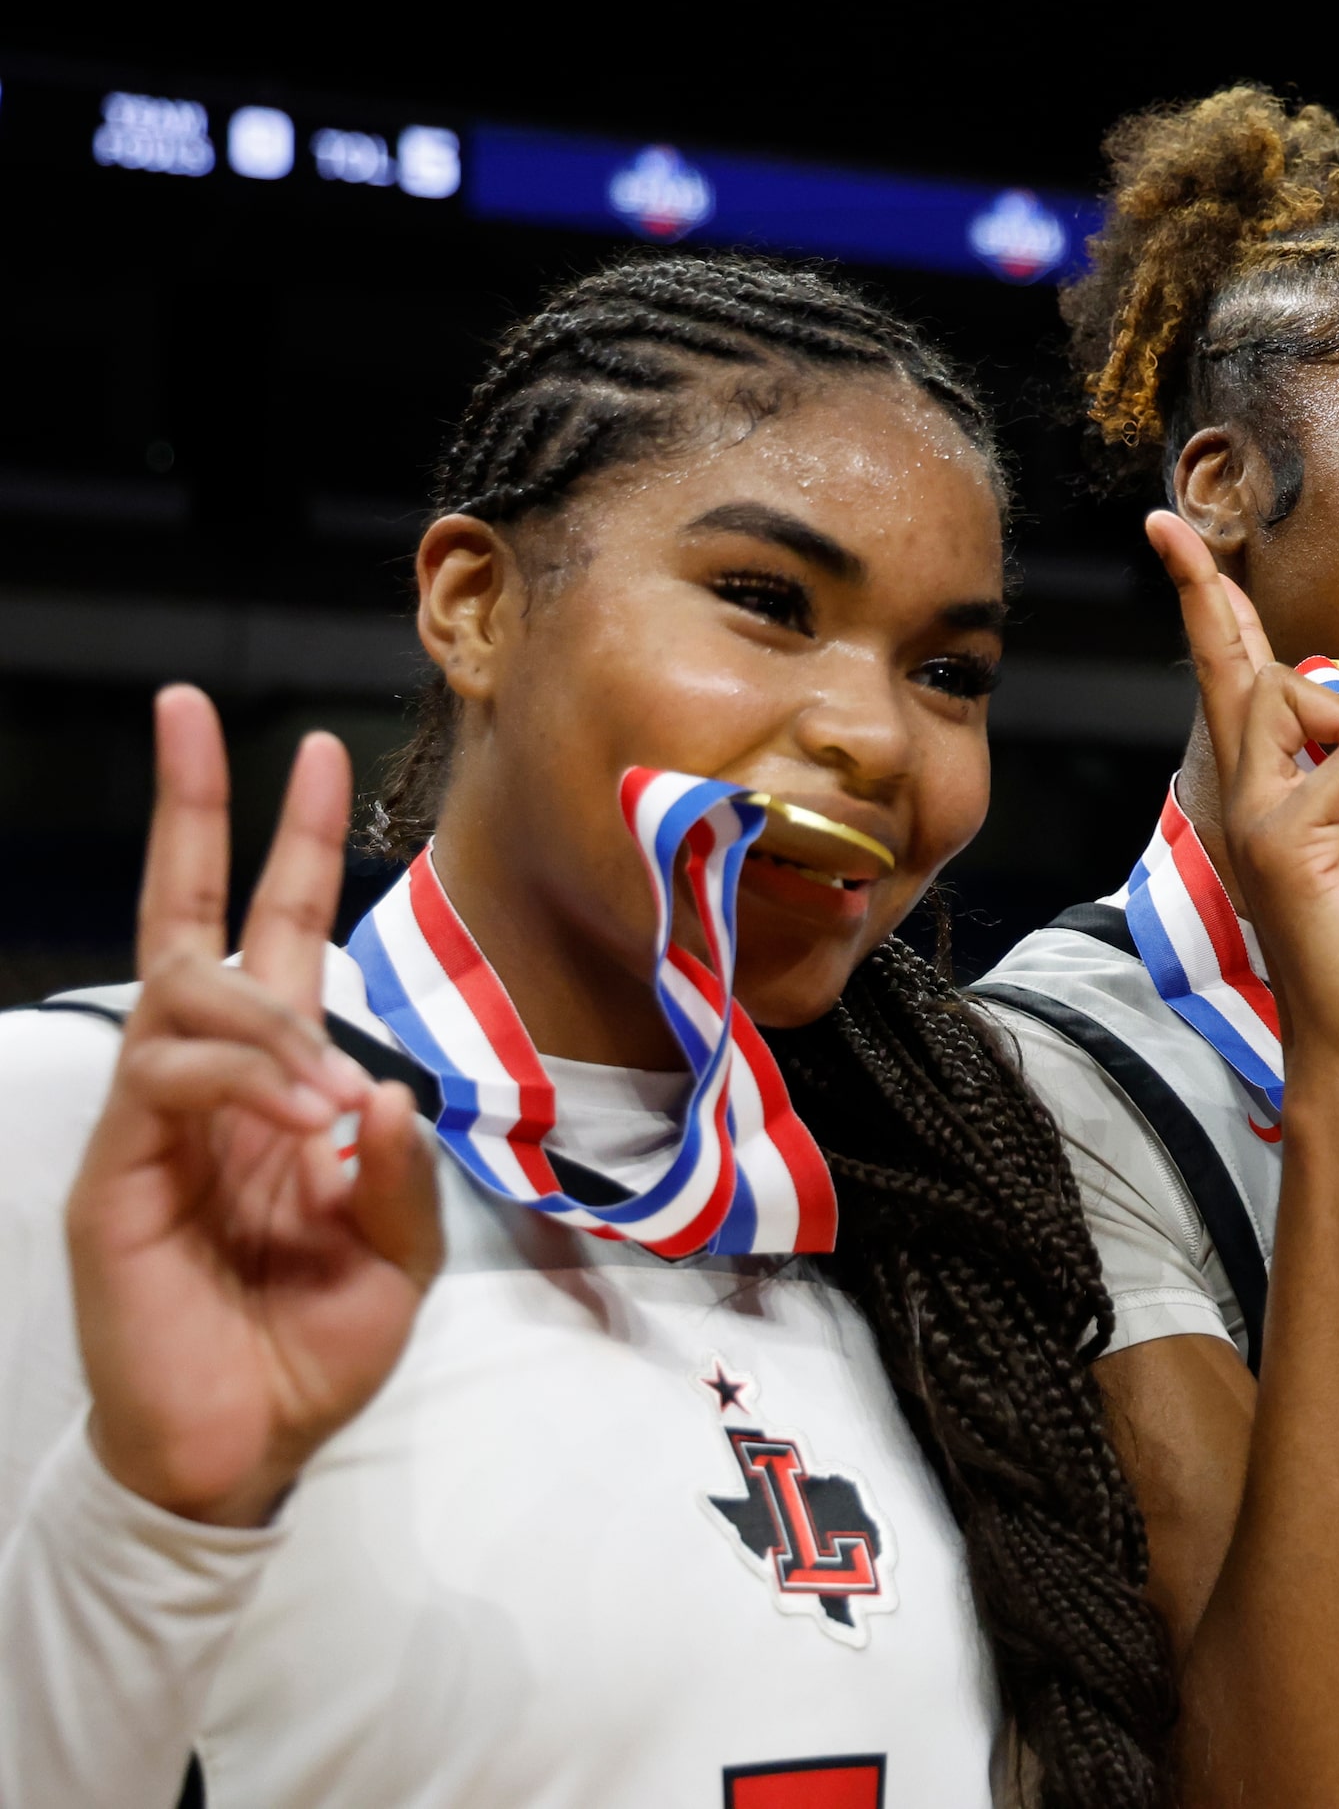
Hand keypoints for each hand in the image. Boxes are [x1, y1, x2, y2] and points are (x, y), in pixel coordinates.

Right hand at [66, 687, 443, 1526]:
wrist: (241, 1450)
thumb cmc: (311, 1347)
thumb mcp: (399, 1256)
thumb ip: (403, 1173)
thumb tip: (381, 1088)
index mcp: (280, 1090)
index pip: (277, 941)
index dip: (295, 847)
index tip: (318, 752)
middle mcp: (209, 1087)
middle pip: (191, 919)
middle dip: (197, 811)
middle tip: (196, 710)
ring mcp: (153, 1124)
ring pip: (189, 995)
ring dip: (272, 1024)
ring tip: (327, 1097)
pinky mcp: (114, 1174)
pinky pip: (171, 1081)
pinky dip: (245, 1082)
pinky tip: (300, 1119)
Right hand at [1147, 512, 1338, 1074]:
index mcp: (1281, 798)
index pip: (1243, 689)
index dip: (1215, 614)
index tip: (1178, 540)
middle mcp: (1253, 798)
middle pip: (1232, 670)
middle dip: (1207, 594)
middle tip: (1163, 528)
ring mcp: (1256, 819)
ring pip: (1289, 702)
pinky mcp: (1278, 844)